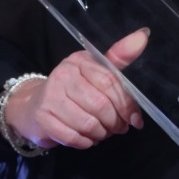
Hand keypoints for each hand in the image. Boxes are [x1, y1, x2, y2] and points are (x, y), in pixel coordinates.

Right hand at [2, 28, 148, 149]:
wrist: (34, 105)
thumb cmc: (74, 87)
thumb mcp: (96, 69)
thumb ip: (119, 58)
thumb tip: (143, 35)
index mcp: (80, 61)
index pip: (110, 81)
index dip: (126, 103)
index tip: (135, 119)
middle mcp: (63, 75)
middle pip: (100, 105)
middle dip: (115, 122)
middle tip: (119, 128)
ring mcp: (51, 97)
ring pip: (88, 124)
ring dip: (101, 133)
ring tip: (104, 132)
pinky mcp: (42, 118)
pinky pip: (72, 137)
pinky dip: (85, 142)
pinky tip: (88, 138)